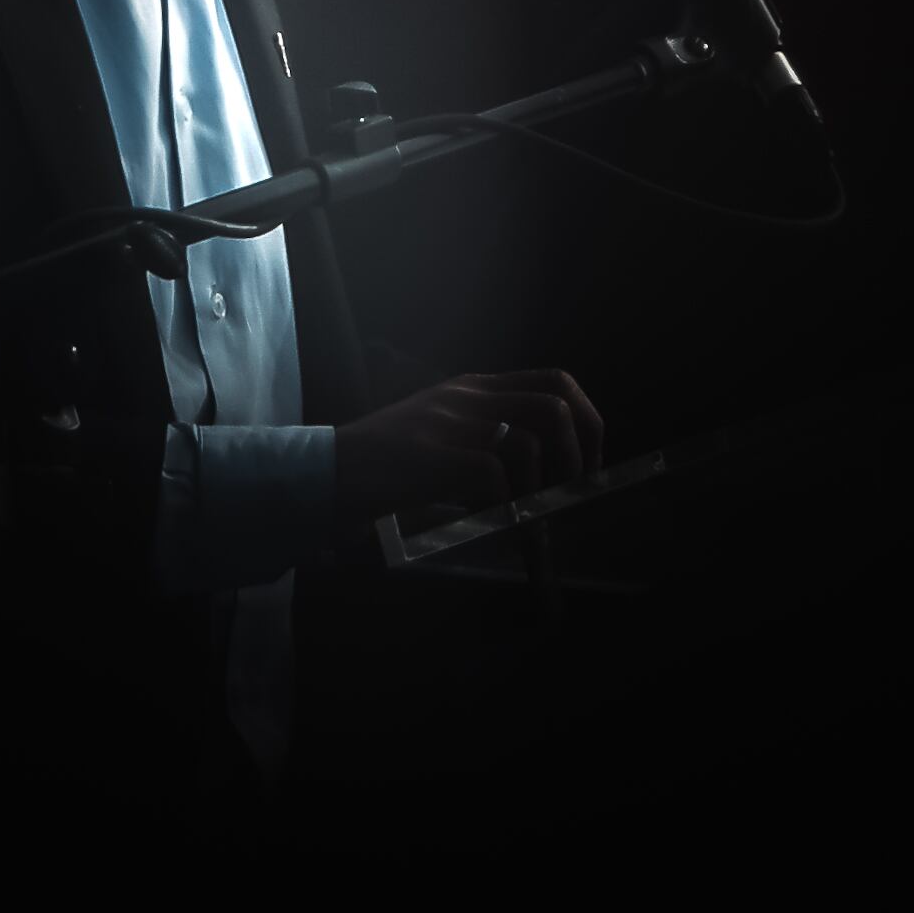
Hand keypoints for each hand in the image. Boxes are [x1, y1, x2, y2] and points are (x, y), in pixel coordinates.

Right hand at [332, 369, 603, 521]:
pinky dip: (506, 509)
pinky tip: (499, 529)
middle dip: (580, 454)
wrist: (324, 472)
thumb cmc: (385, 464)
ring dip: (542, 491)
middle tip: (574, 495)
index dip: (588, 422)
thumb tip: (549, 473)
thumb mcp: (443, 433)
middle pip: (555, 404)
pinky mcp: (428, 455)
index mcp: (474, 388)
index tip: (590, 468)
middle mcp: (467, 397)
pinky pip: (492, 474)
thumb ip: (487, 438)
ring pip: (529, 441)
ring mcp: (447, 422)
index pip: (555, 383)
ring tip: (531, 524)